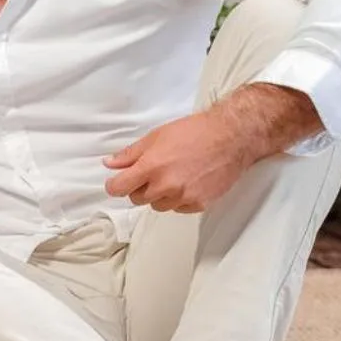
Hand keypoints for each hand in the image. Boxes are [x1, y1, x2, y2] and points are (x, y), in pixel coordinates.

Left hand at [103, 108, 252, 213]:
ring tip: (172, 176)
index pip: (119, 188)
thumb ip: (130, 154)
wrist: (231, 137)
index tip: (117, 181)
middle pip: (137, 199)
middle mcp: (166, 185)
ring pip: (158, 206)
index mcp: (151, 167)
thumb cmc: (194, 132)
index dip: (115, 185)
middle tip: (151, 173)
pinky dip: (178, 200)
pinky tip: (186, 183)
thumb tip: (110, 163)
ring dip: (159, 195)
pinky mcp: (200, 204)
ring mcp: (184, 197)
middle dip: (139, 188)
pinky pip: (178, 208)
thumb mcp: (156, 136)